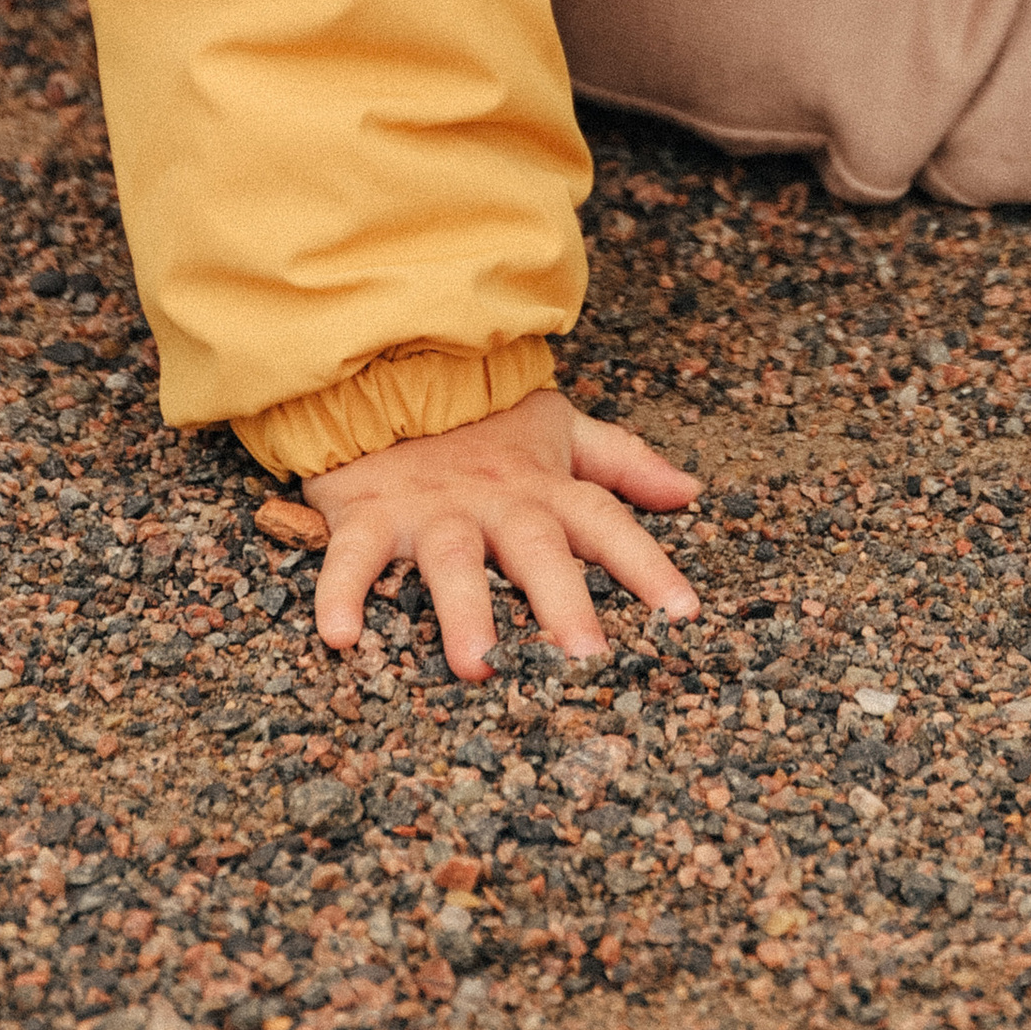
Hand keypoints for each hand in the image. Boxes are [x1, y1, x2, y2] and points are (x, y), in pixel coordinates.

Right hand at [302, 386, 700, 681]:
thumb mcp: (559, 429)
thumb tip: (690, 491)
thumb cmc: (480, 418)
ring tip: (476, 663)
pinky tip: (340, 638)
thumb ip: (622, 461)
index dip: (647, 564)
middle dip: (562, 601)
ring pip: (452, 559)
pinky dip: (341, 595)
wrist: (390, 366)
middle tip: (585, 657)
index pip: (607, 522)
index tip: (684, 613)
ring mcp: (430, 510)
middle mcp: (494, 502)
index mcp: (543, 486)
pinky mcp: (368, 515)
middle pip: (536, 549)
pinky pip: (352, 558)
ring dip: (463, 609)